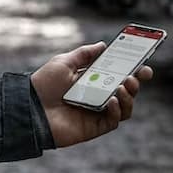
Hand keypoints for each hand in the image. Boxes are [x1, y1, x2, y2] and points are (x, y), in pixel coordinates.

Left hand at [31, 42, 154, 147]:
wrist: (29, 108)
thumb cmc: (43, 85)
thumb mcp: (64, 62)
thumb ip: (84, 54)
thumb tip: (103, 45)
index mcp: (92, 81)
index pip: (117, 75)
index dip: (133, 69)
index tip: (143, 63)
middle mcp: (98, 97)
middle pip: (126, 91)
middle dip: (136, 82)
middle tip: (139, 75)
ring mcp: (97, 113)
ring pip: (125, 107)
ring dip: (129, 96)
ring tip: (123, 86)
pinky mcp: (94, 127)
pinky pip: (114, 121)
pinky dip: (117, 110)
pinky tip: (111, 101)